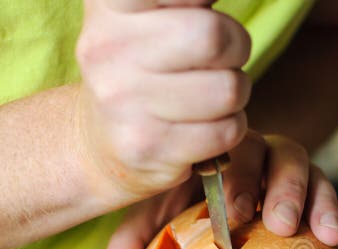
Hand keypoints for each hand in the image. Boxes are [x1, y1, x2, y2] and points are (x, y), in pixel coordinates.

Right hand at [75, 0, 250, 204]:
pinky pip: (226, 131)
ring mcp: (123, 100)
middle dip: (236, 47)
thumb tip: (212, 0)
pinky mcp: (146, 146)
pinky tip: (204, 124)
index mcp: (111, 4)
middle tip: (221, 58)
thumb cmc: (145, 65)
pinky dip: (230, 128)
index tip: (200, 11)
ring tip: (211, 94)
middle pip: (212, 36)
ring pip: (228, 89)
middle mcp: (108, 48)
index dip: (200, 0)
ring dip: (236, 93)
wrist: (102, 138)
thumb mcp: (150, 15)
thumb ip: (188, 1)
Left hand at [97, 132, 337, 248]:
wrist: (222, 205)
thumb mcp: (159, 215)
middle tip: (281, 224)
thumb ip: (136, 238)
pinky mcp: (323, 210)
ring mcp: (302, 184)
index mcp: (230, 155)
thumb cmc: (186, 207)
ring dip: (325, 207)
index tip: (231, 213)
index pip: (239, 152)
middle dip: (287, 189)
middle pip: (289, 159)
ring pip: (322, 181)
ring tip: (327, 238)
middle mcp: (270, 162)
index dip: (239, 178)